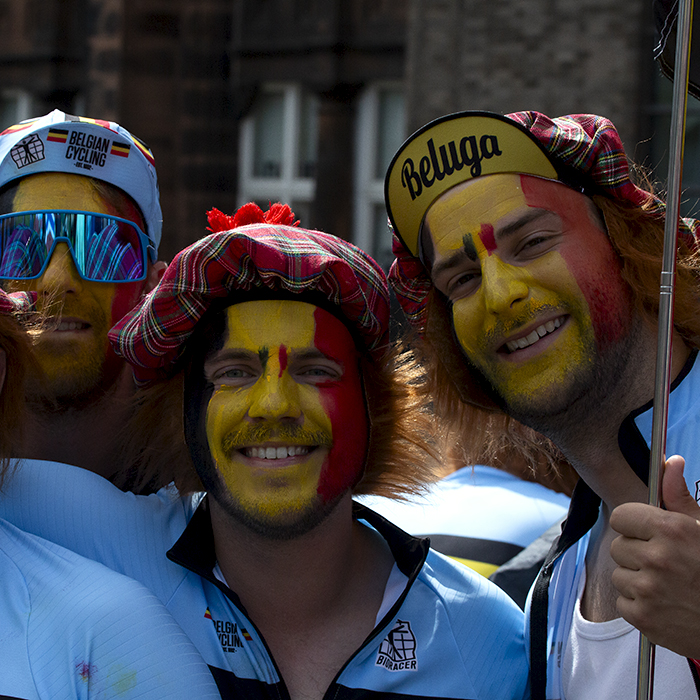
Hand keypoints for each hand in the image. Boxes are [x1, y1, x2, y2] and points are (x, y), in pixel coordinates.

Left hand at [610, 455, 699, 657]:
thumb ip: (679, 496)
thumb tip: (669, 462)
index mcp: (672, 530)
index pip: (622, 516)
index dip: (634, 526)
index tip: (648, 535)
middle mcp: (657, 558)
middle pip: (618, 547)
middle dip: (637, 555)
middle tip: (667, 566)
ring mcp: (648, 590)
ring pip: (619, 575)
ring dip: (637, 581)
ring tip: (668, 587)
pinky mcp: (644, 618)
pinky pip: (622, 602)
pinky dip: (639, 607)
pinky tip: (665, 606)